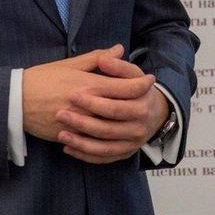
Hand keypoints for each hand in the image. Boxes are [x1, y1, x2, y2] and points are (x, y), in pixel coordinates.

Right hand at [22, 44, 154, 142]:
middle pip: (123, 109)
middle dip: (139, 103)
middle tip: (150, 99)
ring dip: (126, 123)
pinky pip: (96, 144)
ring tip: (136, 117)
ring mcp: (80, 124)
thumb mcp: (69, 64)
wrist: (16, 100)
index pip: (124, 86)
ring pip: (112, 128)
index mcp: (88, 84)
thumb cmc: (42, 78)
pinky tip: (114, 134)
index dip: (140, 84)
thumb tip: (118, 49)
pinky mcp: (71, 137)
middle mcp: (87, 105)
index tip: (150, 80)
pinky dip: (107, 139)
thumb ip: (96, 58)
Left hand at [55, 53, 169, 163]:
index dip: (93, 101)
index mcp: (141, 104)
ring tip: (60, 134)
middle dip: (82, 122)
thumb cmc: (135, 87)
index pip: (115, 105)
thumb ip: (117, 65)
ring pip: (104, 146)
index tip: (72, 94)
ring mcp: (133, 142)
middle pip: (107, 127)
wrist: (153, 111)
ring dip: (80, 142)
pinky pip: (104, 158)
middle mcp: (140, 126)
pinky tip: (68, 148)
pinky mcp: (125, 153)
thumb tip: (106, 57)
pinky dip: (85, 155)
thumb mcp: (130, 72)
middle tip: (60, 114)